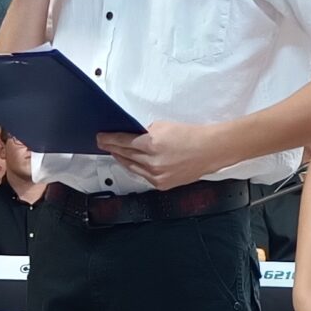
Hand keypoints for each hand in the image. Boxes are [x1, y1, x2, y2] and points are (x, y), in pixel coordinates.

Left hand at [98, 120, 225, 190]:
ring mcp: (156, 175)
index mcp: (152, 144)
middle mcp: (152, 162)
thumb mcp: (164, 126)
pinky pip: (143, 176)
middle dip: (112, 148)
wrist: (209, 150)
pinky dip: (136, 168)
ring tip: (114, 152)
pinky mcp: (161, 184)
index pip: (123, 142)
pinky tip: (130, 162)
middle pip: (125, 154)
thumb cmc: (190, 135)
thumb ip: (145, 132)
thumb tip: (131, 136)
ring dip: (121, 159)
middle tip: (102, 143)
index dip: (109, 139)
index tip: (100, 137)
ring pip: (131, 167)